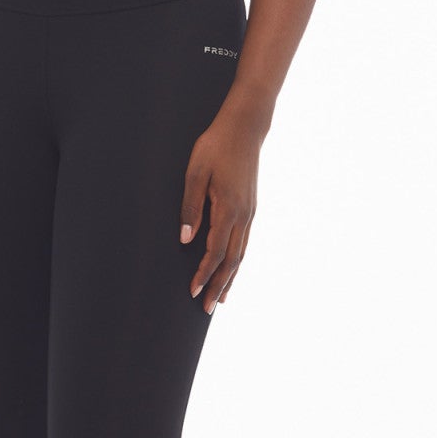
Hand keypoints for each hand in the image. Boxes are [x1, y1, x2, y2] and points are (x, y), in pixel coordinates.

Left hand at [179, 104, 263, 312]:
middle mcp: (242, 216)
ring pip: (241, 254)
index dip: (203, 274)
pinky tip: (233, 269)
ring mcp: (249, 213)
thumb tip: (185, 240)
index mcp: (227, 208)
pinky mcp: (251, 208)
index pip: (214, 251)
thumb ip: (190, 207)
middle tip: (206, 309)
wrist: (244, 128)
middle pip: (231, 261)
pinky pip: (245, 243)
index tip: (192, 291)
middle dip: (218, 286)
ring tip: (221, 299)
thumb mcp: (194, 173)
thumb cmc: (215, 147)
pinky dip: (238, 262)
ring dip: (230, 278)